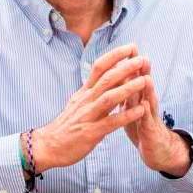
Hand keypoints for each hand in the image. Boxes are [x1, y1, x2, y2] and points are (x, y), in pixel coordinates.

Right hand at [29, 44, 146, 172]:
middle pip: (106, 79)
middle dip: (125, 68)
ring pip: (109, 98)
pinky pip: (111, 122)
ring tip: (144, 81)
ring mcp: (88, 116)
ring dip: (128, 88)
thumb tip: (112, 75)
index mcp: (84, 92)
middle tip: (141, 59)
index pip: (99, 67)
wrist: (48, 145)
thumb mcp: (79, 102)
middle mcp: (86, 100)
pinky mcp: (91, 132)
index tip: (130, 47)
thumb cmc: (67, 124)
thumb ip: (95, 90)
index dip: (114, 55)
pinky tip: (140, 110)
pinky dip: (126, 115)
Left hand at [124, 58, 191, 176]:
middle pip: (143, 84)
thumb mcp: (130, 106)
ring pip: (149, 100)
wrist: (155, 150)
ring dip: (148, 90)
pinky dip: (145, 113)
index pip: (133, 77)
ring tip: (147, 78)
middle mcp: (145, 103)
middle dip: (141, 72)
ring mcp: (149, 116)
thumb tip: (116, 73)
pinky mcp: (150, 131)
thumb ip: (125, 90)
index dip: (130, 64)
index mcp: (137, 96)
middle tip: (140, 56)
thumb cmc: (140, 125)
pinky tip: (144, 106)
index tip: (127, 48)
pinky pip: (147, 121)